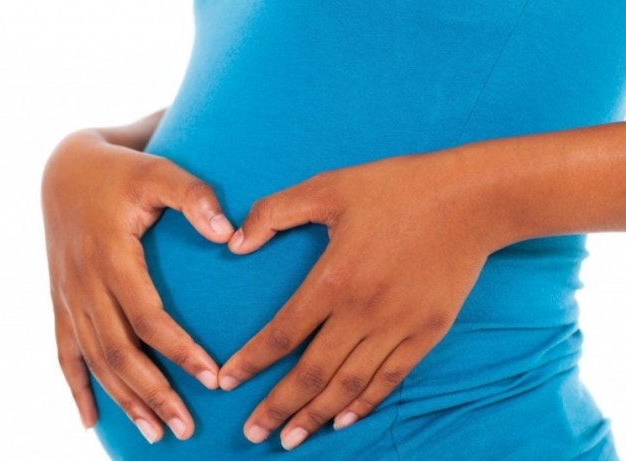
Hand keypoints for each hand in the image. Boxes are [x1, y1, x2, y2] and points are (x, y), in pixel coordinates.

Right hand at [42, 129, 234, 442]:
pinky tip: (91, 422)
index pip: (147, 317)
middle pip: (118, 352)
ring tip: (155, 433)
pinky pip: (63, 354)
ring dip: (123, 400)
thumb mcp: (157, 169)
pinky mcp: (60, 302)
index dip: (179, 351)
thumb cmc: (121, 170)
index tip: (213, 378)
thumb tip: (229, 234)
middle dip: (153, 393)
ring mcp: (67, 296)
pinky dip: (76, 390)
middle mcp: (84, 283)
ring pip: (93, 361)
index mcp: (110, 256)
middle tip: (186, 428)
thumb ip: (193, 196)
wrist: (63, 169)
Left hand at [217, 150, 501, 449]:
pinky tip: (344, 419)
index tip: (226, 383)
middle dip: (277, 407)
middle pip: (311, 373)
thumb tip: (235, 243)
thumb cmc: (396, 187)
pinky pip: (390, 378)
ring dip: (316, 415)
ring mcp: (397, 326)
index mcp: (333, 279)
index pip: (282, 334)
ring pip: (348, 384)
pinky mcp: (427, 332)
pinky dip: (364, 403)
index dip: (251, 363)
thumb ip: (274, 213)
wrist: (470, 198)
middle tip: (253, 433)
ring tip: (290, 439)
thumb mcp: (327, 187)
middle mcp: (362, 312)